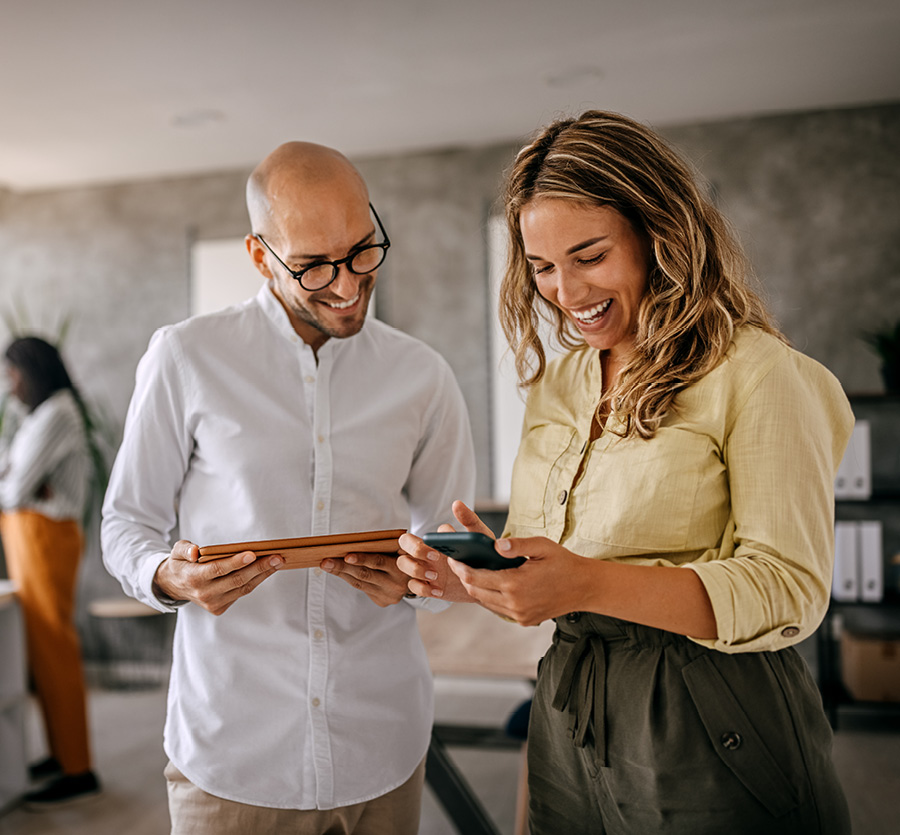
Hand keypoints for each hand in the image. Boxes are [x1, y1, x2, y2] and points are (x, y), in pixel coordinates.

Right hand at [152, 540, 283, 615]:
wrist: (173, 585)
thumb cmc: (181, 563)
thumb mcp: (177, 551)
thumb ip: (185, 549)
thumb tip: (195, 551)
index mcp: (193, 578)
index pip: (218, 569)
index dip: (235, 562)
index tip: (252, 554)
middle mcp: (204, 593)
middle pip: (236, 580)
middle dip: (259, 568)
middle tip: (277, 557)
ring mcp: (213, 603)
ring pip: (243, 588)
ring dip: (263, 575)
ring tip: (277, 562)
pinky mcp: (220, 608)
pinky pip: (242, 593)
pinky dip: (256, 581)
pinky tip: (267, 570)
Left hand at [321, 551, 412, 606]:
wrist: (421, 578)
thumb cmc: (406, 555)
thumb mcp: (403, 548)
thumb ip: (386, 546)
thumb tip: (354, 542)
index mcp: (403, 567)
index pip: (379, 562)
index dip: (362, 559)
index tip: (346, 555)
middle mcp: (397, 584)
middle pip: (365, 574)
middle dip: (343, 567)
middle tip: (326, 561)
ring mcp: (390, 595)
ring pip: (361, 583)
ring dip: (342, 573)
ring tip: (326, 565)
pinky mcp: (384, 602)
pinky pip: (363, 589)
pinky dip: (349, 579)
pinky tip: (338, 572)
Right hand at [396, 500, 489, 602]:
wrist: (490, 581)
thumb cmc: (482, 554)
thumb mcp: (479, 536)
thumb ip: (469, 519)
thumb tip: (457, 504)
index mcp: (436, 540)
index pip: (417, 535)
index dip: (426, 542)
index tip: (440, 550)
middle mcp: (426, 552)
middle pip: (403, 544)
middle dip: (414, 550)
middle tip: (434, 558)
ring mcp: (425, 569)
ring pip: (403, 564)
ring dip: (415, 570)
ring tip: (435, 576)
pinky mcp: (428, 586)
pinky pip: (413, 587)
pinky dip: (423, 588)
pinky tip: (438, 590)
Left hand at [447, 535, 597, 625]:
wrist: (584, 587)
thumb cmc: (563, 562)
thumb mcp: (542, 546)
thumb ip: (517, 544)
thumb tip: (495, 545)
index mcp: (516, 584)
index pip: (476, 577)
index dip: (461, 568)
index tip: (452, 558)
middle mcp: (515, 604)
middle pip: (476, 591)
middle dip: (464, 577)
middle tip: (457, 563)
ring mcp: (519, 615)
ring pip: (486, 602)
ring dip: (476, 588)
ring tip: (470, 572)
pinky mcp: (524, 621)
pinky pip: (498, 609)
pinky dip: (490, 597)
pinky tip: (489, 583)